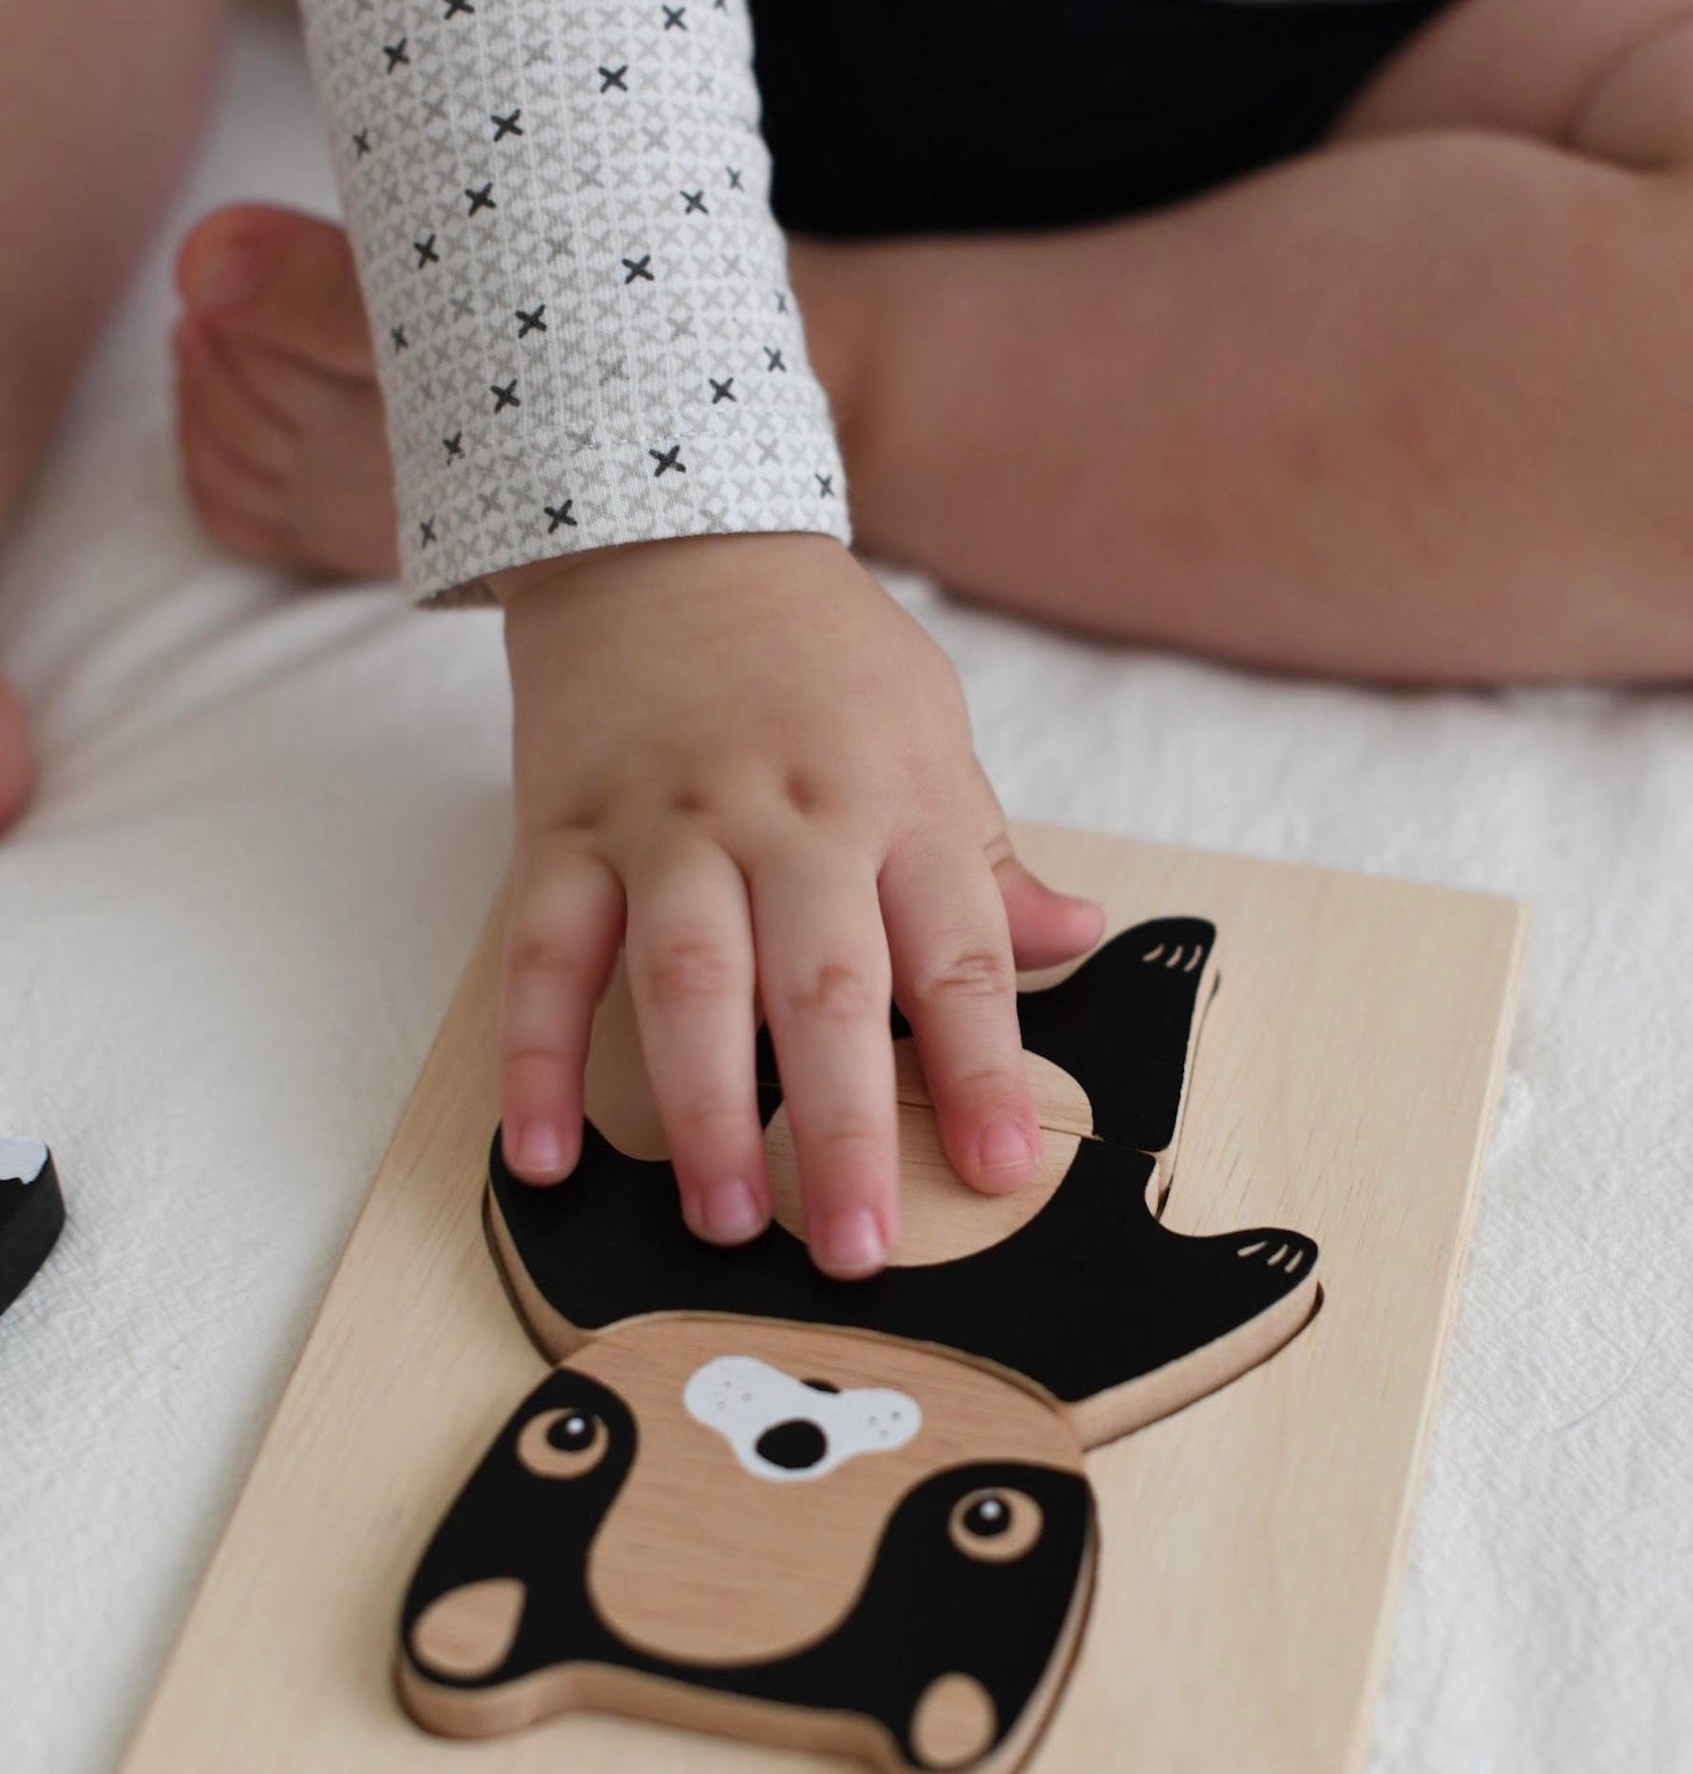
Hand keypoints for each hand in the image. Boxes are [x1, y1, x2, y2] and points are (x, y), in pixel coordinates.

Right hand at [493, 532, 1102, 1277]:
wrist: (667, 527)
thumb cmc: (819, 649)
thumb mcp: (931, 730)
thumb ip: (986, 857)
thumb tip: (1077, 939)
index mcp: (893, 799)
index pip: (953, 956)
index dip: (981, 1070)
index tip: (1001, 1171)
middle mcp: (785, 817)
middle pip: (820, 987)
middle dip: (842, 1127)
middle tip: (854, 1246)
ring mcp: (666, 824)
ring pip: (685, 980)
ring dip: (703, 1110)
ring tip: (725, 1218)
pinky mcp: (563, 829)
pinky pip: (542, 955)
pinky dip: (535, 1057)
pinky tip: (546, 1152)